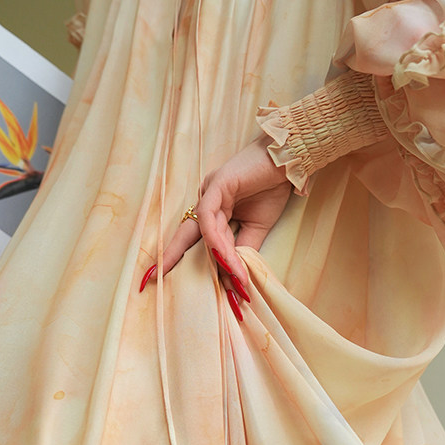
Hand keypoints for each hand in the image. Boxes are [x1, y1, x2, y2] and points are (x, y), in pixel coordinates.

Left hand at [139, 134, 292, 316]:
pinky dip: (216, 239)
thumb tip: (235, 274)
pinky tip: (226, 256)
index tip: (166, 277)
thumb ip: (243, 248)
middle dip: (172, 254)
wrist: (289, 163)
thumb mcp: (257, 227)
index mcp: (214, 209)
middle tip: (155, 277)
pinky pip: (210, 216)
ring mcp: (210, 191)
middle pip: (187, 233)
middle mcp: (207, 200)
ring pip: (205, 231)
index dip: (183, 256)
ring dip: (221, 258)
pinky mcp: (218, 183)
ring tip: (235, 281)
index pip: (196, 237)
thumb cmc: (272, 189)